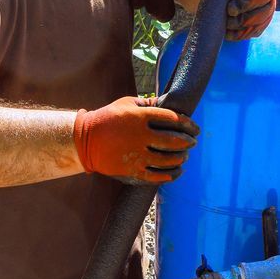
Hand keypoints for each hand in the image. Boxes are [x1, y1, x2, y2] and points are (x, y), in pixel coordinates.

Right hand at [73, 95, 199, 183]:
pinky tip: (176, 172)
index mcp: (140, 116)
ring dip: (180, 158)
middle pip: (173, 140)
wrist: (85, 140)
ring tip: (184, 156)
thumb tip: (168, 103)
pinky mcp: (131, 170)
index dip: (188, 124)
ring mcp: (136, 154)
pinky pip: (156, 175)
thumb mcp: (126, 103)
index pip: (172, 119)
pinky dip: (169, 175)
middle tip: (193, 142)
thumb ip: (148, 103)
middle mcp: (140, 135)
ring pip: (167, 159)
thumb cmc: (108, 118)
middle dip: (188, 142)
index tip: (195, 128)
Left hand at [225, 0, 276, 40]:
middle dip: (246, 4)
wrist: (226, 3)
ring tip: (228, 23)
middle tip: (230, 9)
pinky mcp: (262, 24)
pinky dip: (242, 33)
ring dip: (244, 20)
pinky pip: (256, 30)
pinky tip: (229, 33)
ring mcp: (268, 8)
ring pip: (262, 15)